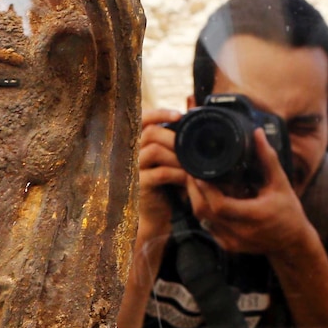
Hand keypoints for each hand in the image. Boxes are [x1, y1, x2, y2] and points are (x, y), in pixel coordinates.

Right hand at [137, 109, 185, 238]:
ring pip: (154, 151)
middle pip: (150, 133)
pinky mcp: (140, 185)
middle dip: (173, 137)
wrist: (158, 214)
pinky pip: (161, 173)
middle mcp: (132, 152)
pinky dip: (178, 173)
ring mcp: (133, 169)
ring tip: (192, 163)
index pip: (142, 119)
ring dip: (178, 156)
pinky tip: (188, 178)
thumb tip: (195, 113)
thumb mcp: (172, 159)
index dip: (159, 113)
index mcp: (139, 142)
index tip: (179, 115)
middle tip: (191, 145)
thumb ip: (177, 141)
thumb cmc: (168, 184)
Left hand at [187, 128, 312, 255]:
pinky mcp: (229, 246)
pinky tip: (208, 200)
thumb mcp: (280, 183)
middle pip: (204, 212)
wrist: (293, 243)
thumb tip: (257, 134)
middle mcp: (242, 232)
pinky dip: (205, 213)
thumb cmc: (288, 211)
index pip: (220, 205)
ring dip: (197, 201)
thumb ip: (268, 158)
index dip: (205, 190)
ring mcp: (234, 242)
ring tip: (199, 184)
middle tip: (191, 174)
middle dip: (194, 192)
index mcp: (255, 215)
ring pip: (203, 220)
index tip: (198, 173)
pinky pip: (208, 228)